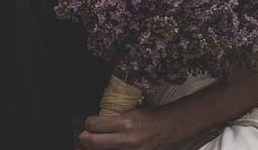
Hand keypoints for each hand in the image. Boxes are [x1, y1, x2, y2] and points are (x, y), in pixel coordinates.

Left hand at [78, 107, 194, 149]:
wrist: (174, 128)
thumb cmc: (155, 117)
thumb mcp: (134, 111)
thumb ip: (115, 118)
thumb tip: (97, 123)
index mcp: (126, 123)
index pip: (93, 125)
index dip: (88, 123)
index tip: (89, 123)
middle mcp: (126, 140)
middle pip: (90, 143)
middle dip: (84, 139)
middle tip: (84, 137)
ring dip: (93, 148)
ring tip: (94, 145)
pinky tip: (108, 148)